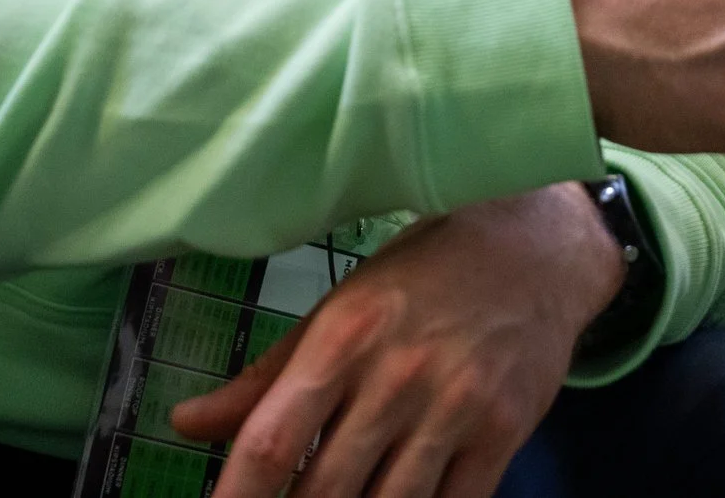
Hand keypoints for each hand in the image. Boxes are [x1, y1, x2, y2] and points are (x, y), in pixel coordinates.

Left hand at [170, 183, 621, 497]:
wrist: (538, 251)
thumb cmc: (425, 275)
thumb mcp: (339, 307)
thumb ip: (266, 375)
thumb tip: (186, 424)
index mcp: (343, 337)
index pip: (272, 440)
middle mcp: (397, 376)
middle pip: (324, 490)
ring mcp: (455, 409)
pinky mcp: (504, 434)